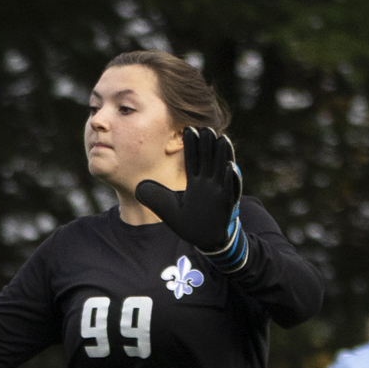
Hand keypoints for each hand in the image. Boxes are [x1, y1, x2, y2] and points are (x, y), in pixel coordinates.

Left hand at [134, 127, 248, 271]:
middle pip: (209, 160)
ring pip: (222, 170)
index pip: (193, 160)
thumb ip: (154, 196)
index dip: (191, 146)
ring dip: (223, 155)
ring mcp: (219, 193)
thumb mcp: (167, 207)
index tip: (189, 129)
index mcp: (196, 183)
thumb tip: (137, 187)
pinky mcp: (226, 204)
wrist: (204, 240)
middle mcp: (209, 184)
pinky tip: (230, 167)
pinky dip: (231, 179)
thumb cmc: (188, 222)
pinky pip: (230, 189)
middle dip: (208, 144)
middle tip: (206, 127)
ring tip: (223, 139)